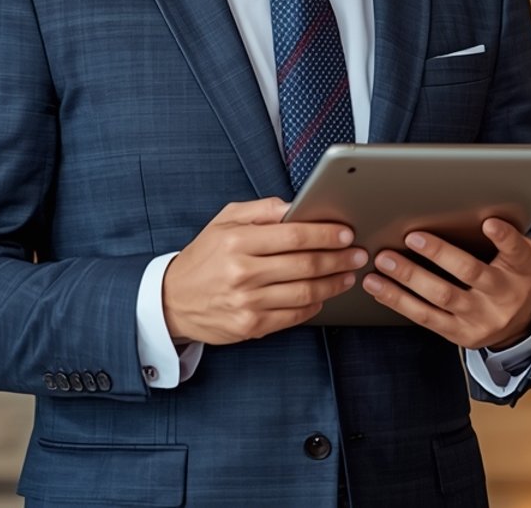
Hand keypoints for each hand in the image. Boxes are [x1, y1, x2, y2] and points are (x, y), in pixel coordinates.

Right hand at [162, 197, 365, 345]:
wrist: (172, 301)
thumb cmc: (204, 257)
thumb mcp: (224, 221)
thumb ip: (262, 209)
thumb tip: (297, 205)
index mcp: (237, 241)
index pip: (294, 235)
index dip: (325, 234)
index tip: (346, 232)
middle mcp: (242, 272)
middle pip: (305, 264)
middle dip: (339, 258)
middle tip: (358, 253)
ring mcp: (247, 302)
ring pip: (305, 292)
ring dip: (334, 283)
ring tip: (348, 273)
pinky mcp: (251, 326)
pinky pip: (294, 315)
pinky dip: (315, 304)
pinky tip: (325, 295)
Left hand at [363, 218, 530, 350]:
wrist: (520, 325)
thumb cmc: (513, 277)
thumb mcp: (522, 255)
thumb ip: (505, 237)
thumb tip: (476, 212)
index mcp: (522, 269)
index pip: (516, 250)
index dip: (504, 237)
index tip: (488, 223)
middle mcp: (504, 295)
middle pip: (470, 272)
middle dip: (439, 254)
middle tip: (411, 237)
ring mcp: (481, 318)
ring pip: (442, 297)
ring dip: (409, 278)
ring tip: (384, 262)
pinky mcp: (461, 333)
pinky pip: (426, 317)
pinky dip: (400, 301)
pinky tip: (381, 288)